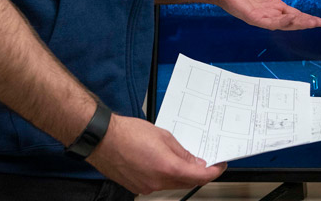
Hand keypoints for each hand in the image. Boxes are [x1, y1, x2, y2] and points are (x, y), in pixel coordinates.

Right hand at [87, 114, 224, 194]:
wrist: (102, 140)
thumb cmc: (127, 133)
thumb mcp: (163, 136)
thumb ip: (182, 152)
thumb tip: (195, 162)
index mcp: (167, 168)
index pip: (199, 177)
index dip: (213, 172)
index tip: (218, 166)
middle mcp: (157, 182)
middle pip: (186, 183)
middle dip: (197, 173)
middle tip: (203, 161)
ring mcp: (146, 187)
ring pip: (172, 185)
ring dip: (180, 175)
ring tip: (180, 159)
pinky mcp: (137, 187)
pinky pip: (158, 184)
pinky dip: (165, 176)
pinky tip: (162, 163)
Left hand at [213, 0, 320, 29]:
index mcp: (274, 5)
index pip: (294, 13)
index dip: (306, 17)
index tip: (320, 21)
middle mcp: (270, 13)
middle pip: (291, 21)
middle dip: (305, 23)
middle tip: (319, 24)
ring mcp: (262, 17)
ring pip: (283, 24)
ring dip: (296, 23)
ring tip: (309, 21)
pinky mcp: (253, 18)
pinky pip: (270, 22)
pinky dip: (281, 21)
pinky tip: (291, 17)